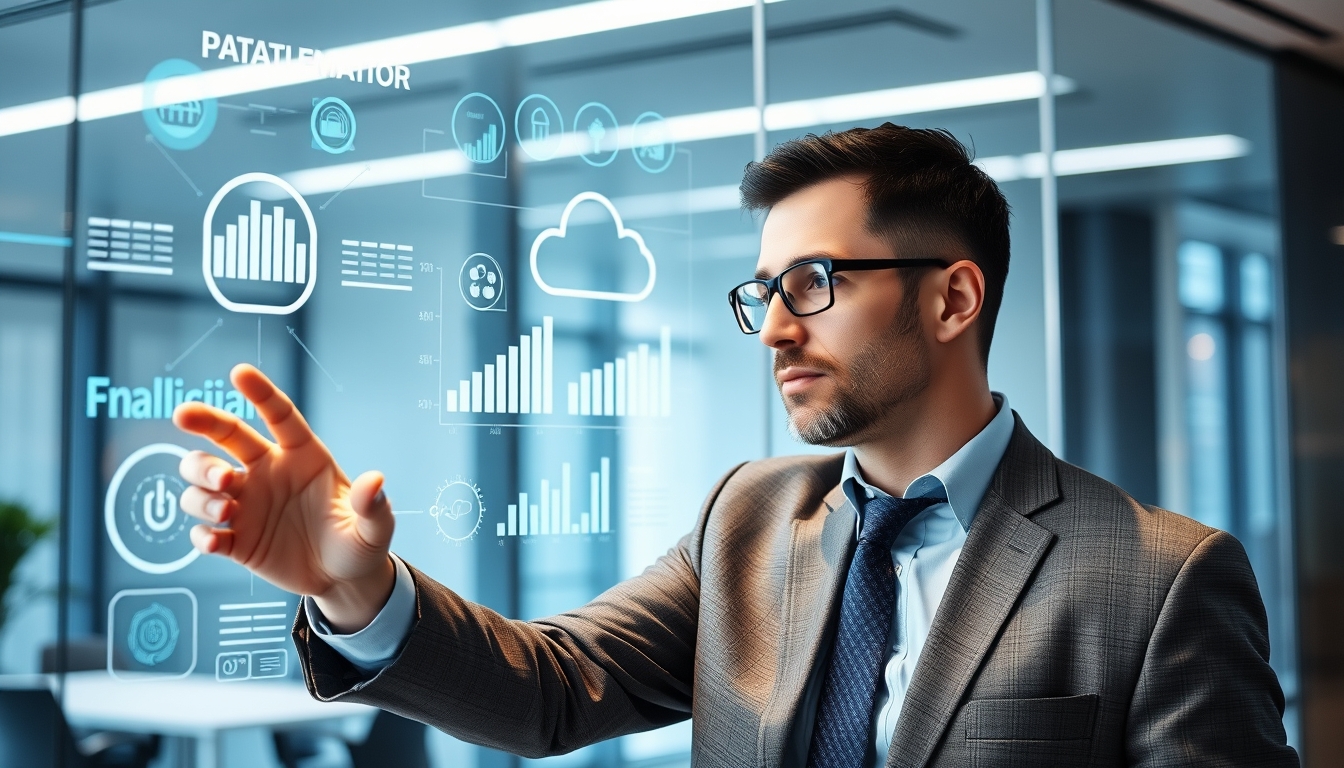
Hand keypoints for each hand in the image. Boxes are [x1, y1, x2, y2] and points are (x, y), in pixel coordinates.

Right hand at [173, 363, 395, 632]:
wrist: (344, 581)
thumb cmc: (359, 542)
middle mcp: (267, 472)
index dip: (260, 392)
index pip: (278, 415)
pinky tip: (213, 542)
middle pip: (225, 436)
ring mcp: (247, 505)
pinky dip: (201, 534)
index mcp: (301, 456)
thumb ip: (372, 505)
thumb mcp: (374, 527)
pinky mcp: (236, 540)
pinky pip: (203, 531)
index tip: (239, 372)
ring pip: (202, 482)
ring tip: (226, 511)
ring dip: (202, 492)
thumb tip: (375, 482)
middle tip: (206, 448)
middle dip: (203, 424)